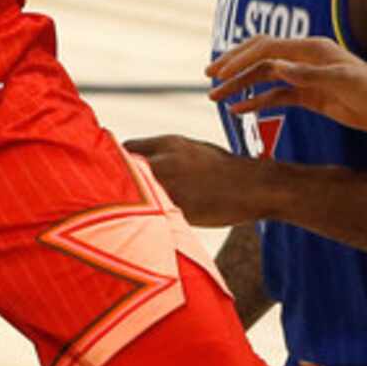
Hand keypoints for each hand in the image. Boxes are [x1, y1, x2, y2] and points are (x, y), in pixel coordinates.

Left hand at [125, 133, 257, 227]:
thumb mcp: (193, 149)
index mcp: (168, 143)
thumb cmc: (225, 169)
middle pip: (122, 168)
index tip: (115, 172)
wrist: (253, 186)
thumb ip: (166, 154)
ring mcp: (169, 183)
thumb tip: (144, 162)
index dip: (117, 160)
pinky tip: (146, 222)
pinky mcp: (176, 206)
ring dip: (129, 200)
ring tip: (128, 211)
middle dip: (116, 180)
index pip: (126, 147)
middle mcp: (164, 160)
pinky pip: (150, 212)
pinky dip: (145, 216)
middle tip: (113, 194)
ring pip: (132, 191)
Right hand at [206, 35, 366, 136]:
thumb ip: (308, 75)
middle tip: (209, 78)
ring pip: (264, 76)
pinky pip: (276, 96)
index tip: (219, 71)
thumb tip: (275, 66)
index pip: (267, 48)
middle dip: (233, 66)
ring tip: (216, 97)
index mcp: (312, 48)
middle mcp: (305, 58)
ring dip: (241, 85)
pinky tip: (240, 111)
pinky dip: (257, 102)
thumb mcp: (343, 82)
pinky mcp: (310, 95)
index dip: (241, 57)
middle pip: (260, 56)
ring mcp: (306, 77)